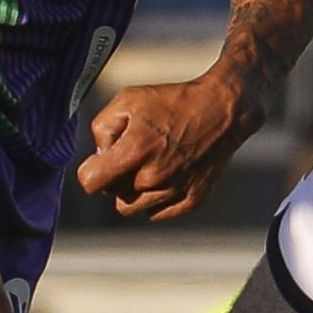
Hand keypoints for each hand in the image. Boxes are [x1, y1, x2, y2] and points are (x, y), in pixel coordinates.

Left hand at [75, 71, 260, 221]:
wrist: (222, 109)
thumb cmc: (174, 101)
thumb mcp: (128, 99)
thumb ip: (103, 128)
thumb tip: (99, 154)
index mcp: (135, 151)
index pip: (91, 183)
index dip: (91, 170)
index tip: (100, 161)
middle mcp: (153, 177)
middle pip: (112, 194)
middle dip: (115, 176)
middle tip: (133, 154)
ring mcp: (174, 192)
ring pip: (132, 208)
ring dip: (133, 191)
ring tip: (149, 165)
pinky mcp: (191, 201)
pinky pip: (157, 213)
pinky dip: (156, 199)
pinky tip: (166, 174)